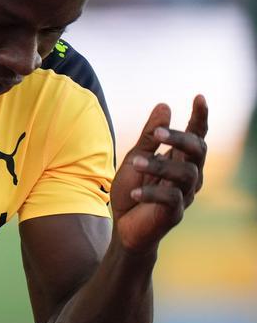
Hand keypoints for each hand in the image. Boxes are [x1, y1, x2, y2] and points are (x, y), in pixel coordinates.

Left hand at [111, 95, 207, 252]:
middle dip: (179, 138)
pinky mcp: (174, 213)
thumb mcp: (136, 156)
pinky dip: (150, 193)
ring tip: (134, 162)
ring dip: (159, 165)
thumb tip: (165, 105)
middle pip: (197, 150)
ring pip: (185, 173)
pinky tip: (133, 193)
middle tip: (157, 133)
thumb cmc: (132, 188)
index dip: (200, 117)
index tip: (199, 97)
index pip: (196, 135)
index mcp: (180, 159)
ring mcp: (184, 194)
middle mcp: (189, 175)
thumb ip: (150, 135)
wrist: (123, 226)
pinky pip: (169, 198)